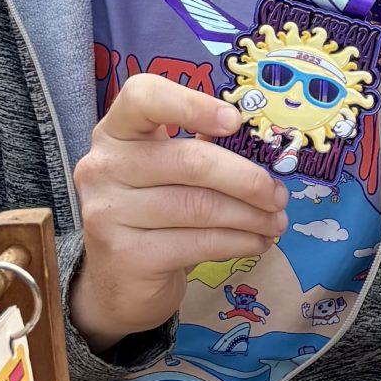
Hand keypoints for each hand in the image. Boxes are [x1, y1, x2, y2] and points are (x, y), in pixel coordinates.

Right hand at [69, 72, 288, 351]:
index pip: (143, 97)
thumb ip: (200, 149)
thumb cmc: (153, 215)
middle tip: (278, 195)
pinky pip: (199, 243)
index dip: (192, 104)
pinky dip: (238, 242)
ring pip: (200, 206)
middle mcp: (102, 167)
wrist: (119, 283)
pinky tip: (256, 242)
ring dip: (251, 216)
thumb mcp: (167, 173)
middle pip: (190, 161)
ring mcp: (108, 213)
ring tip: (276, 222)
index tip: (235, 122)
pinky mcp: (126, 255)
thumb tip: (264, 146)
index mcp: (115, 133)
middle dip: (247, 179)